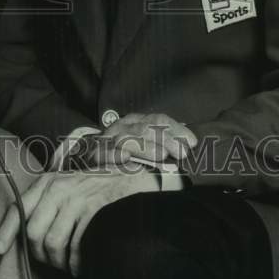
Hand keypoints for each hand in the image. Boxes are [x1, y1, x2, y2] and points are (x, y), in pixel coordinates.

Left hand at [0, 168, 159, 277]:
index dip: (6, 232)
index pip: (18, 208)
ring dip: (58, 262)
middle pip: (33, 232)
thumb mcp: (64, 184)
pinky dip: (75, 263)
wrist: (127, 177)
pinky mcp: (93, 211)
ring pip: (53, 242)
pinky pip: (76, 247)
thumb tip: (25, 231)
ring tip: (66, 264)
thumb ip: (44, 201)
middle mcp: (57, 189)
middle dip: (39, 254)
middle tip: (51, 260)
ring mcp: (76, 200)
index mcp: (46, 183)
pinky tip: (79, 265)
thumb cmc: (92, 185)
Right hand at [75, 112, 196, 167]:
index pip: (158, 119)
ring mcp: (109, 139)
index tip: (192, 141)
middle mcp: (123, 126)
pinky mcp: (97, 153)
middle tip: (182, 153)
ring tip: (162, 156)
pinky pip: (109, 153)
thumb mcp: (143, 147)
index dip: (176, 129)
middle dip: (166, 139)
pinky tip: (129, 158)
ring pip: (130, 138)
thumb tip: (188, 152)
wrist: (86, 158)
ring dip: (147, 147)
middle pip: (146, 127)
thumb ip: (162, 147)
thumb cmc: (121, 155)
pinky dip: (119, 155)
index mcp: (136, 121)